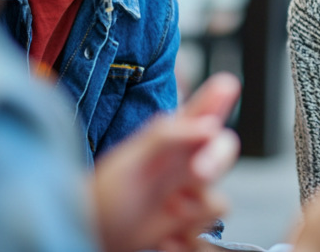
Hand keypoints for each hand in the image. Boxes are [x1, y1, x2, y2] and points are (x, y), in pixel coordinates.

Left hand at [93, 72, 241, 251]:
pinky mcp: (186, 225)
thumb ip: (168, 136)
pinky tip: (166, 238)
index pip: (201, 112)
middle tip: (199, 172)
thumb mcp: (131, 159)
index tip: (227, 84)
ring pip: (219, 200)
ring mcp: (187, 196)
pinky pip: (207, 230)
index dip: (217, 98)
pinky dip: (189, 239)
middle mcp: (184, 164)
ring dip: (197, 211)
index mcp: (171, 140)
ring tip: (170, 213)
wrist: (92, 234)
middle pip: (223, 150)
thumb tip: (208, 127)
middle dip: (217, 159)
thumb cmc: (103, 196)